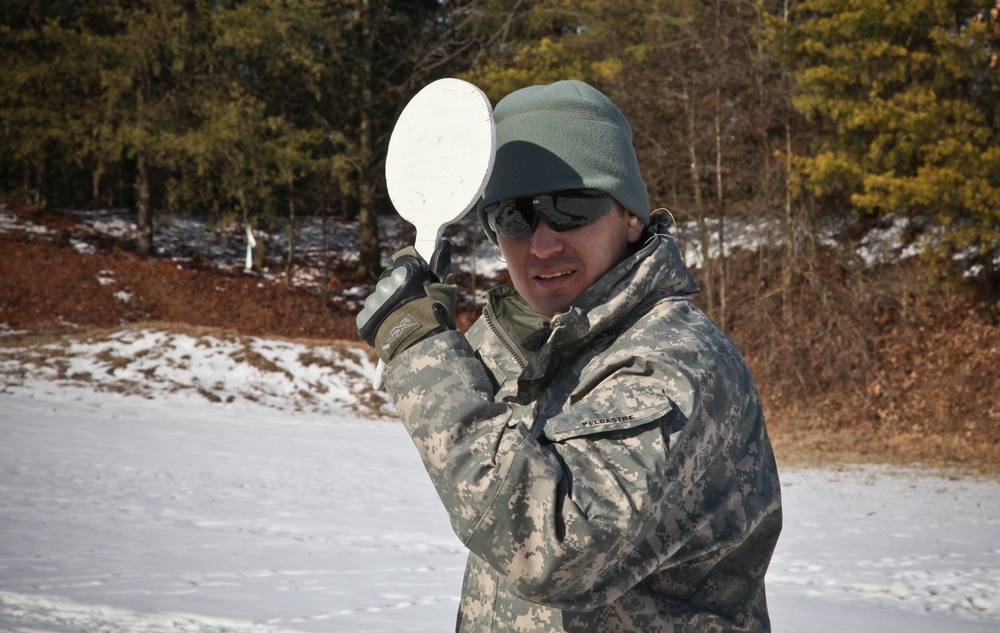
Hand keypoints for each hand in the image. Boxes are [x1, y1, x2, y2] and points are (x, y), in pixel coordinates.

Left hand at [356, 240, 455, 363]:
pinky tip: (392, 327)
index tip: (416, 282)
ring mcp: (373, 301)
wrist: (421, 350)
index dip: (410, 272)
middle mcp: (385, 284)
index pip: (402, 261)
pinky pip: (369, 314)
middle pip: (389, 280)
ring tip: (402, 320)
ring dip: (387, 305)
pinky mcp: (364, 318)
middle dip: (398, 289)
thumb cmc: (436, 318)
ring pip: (379, 298)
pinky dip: (378, 319)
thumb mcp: (444, 289)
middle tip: (411, 305)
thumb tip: (445, 244)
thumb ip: (441, 264)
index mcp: (403, 273)